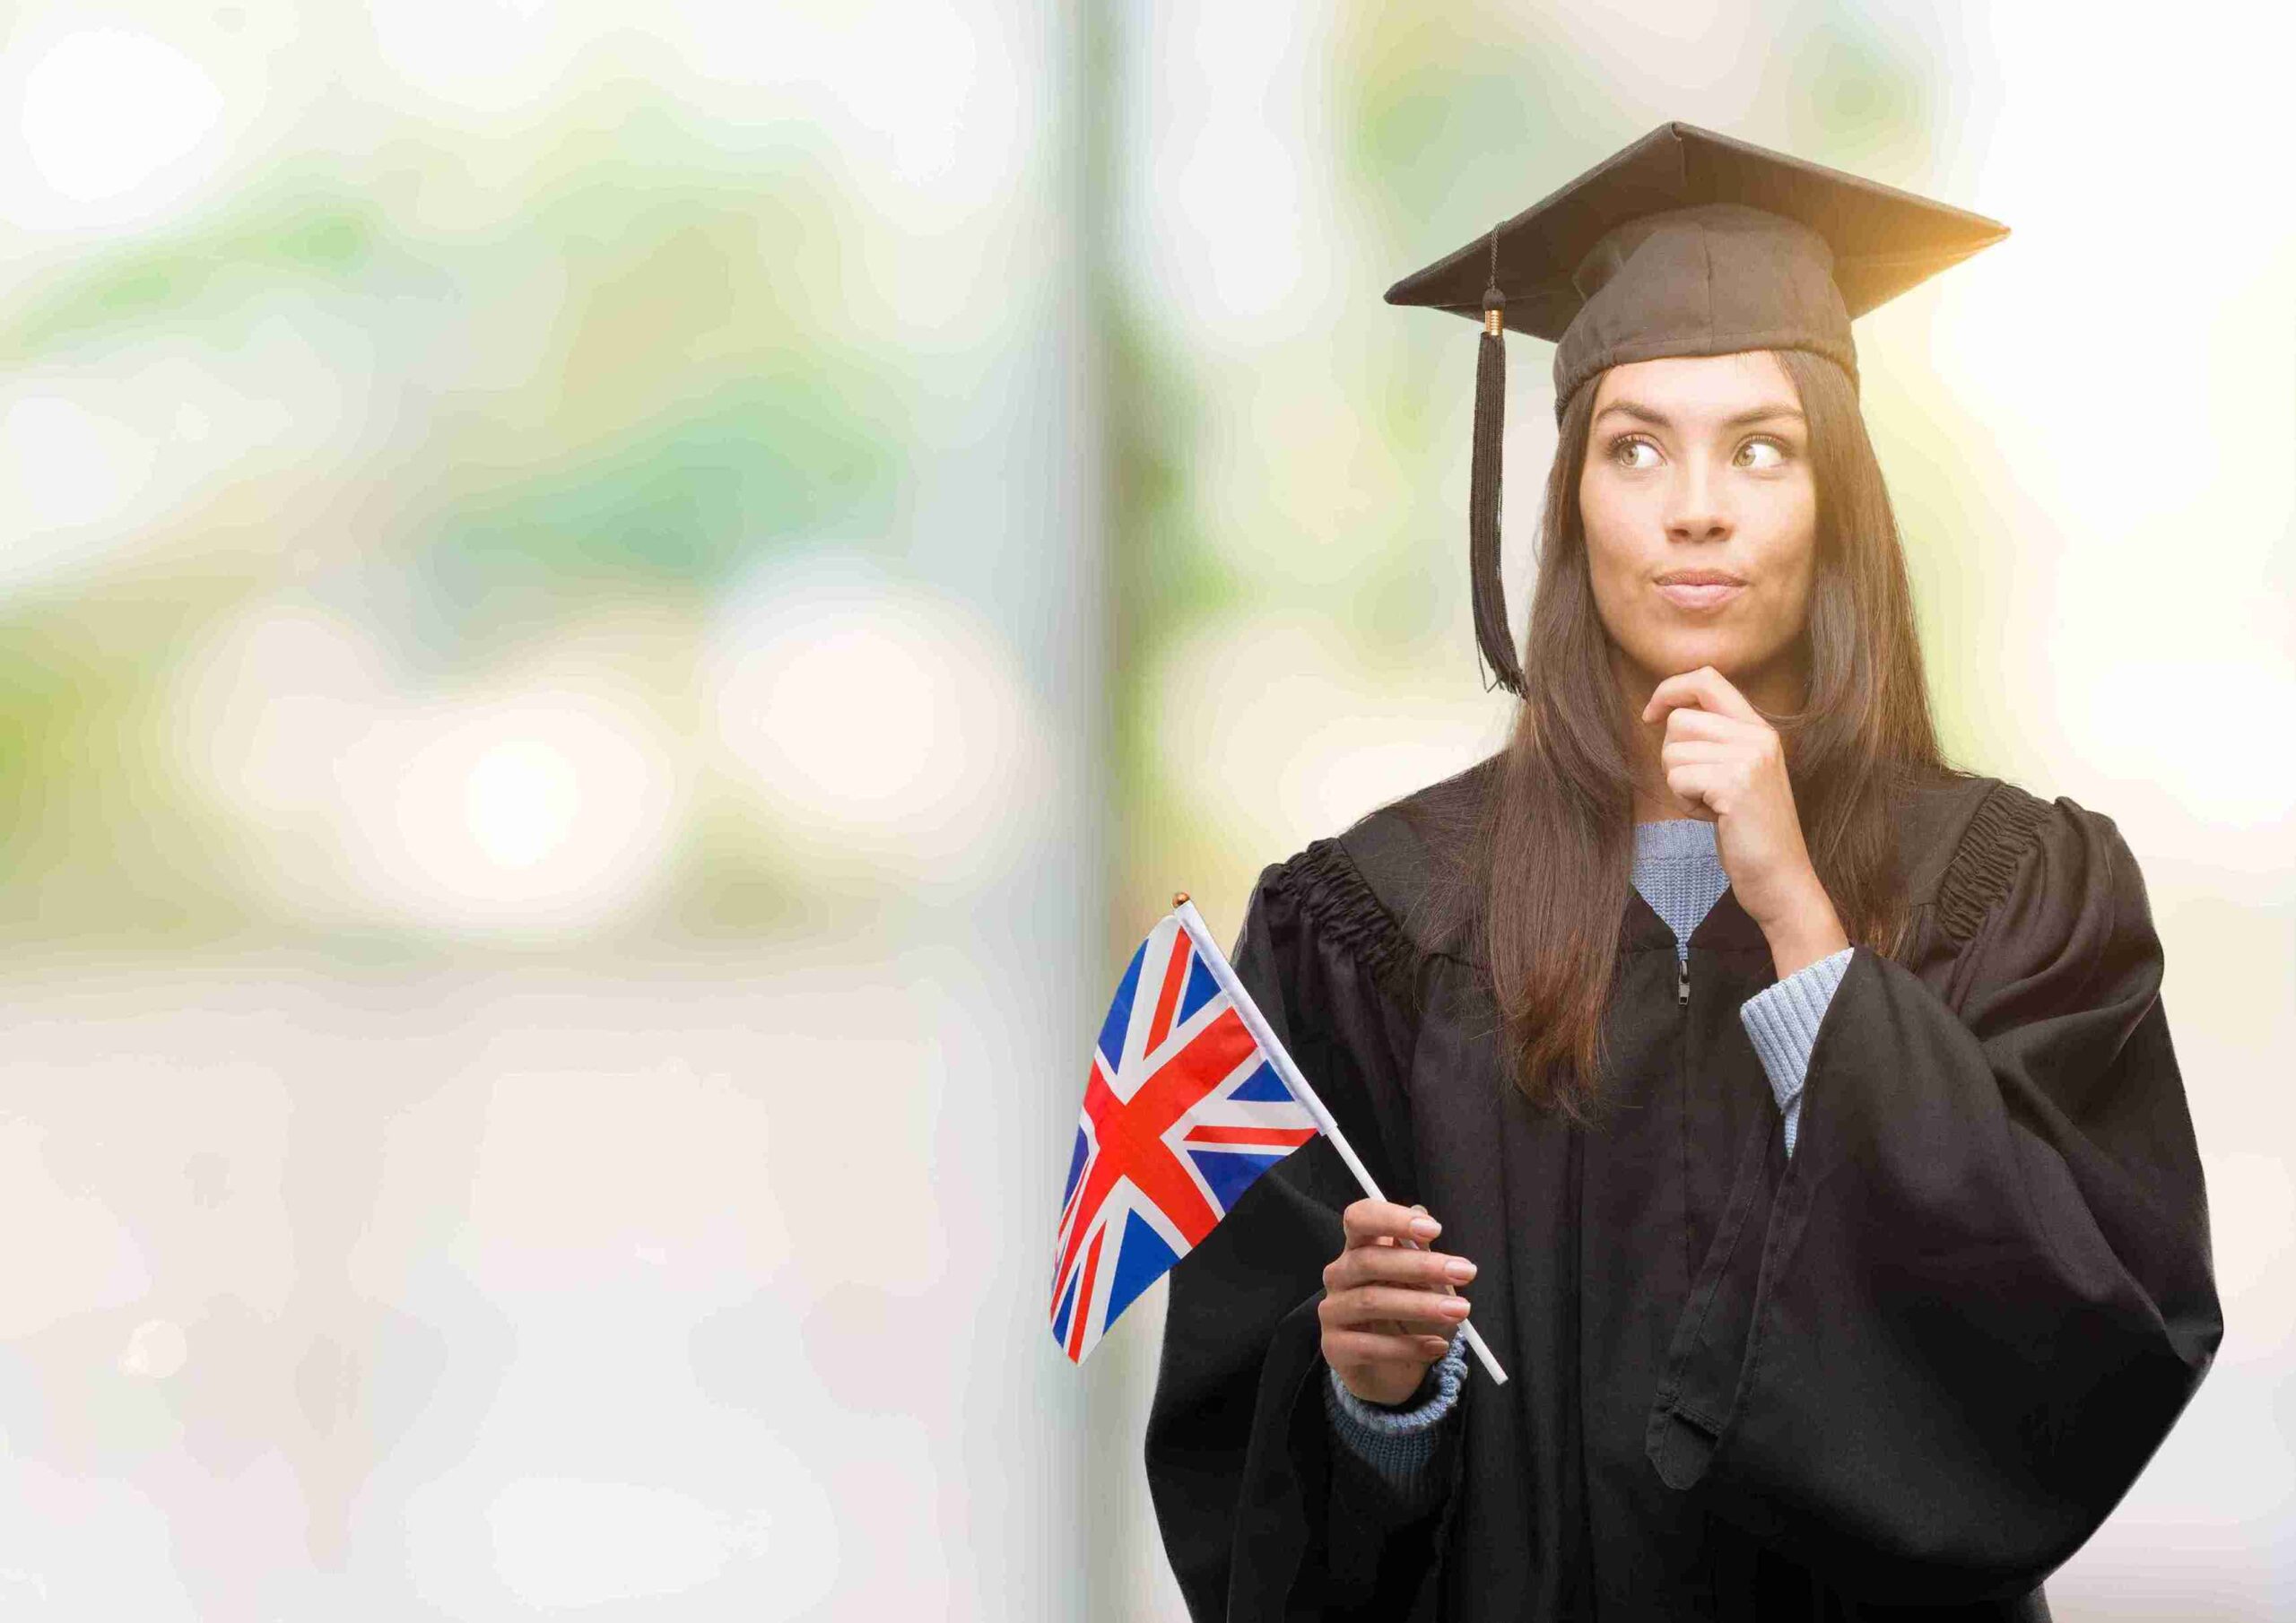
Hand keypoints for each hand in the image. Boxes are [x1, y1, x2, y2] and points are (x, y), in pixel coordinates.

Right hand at [1319, 1199, 1473, 1405]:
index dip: (1392, 1218)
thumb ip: (1420, 1253)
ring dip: (1420, 1305)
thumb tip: (1423, 1217)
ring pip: (1370, 1301)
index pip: (1360, 1219)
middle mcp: (1339, 1275)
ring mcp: (1333, 1311)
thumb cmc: (1406, 1317)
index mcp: (1358, 1249)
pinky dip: (1408, 1346)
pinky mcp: (1334, 1347)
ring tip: (1459, 1311)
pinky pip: (1369, 1345)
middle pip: (1369, 1260)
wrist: (1389, 1371)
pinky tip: (1437, 1346)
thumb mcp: (1421, 1284)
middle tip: (1464, 1273)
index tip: (1434, 1229)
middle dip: (1420, 1265)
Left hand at [1638, 666, 1846, 968]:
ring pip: (1673, 750)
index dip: (1669, 690)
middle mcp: (1758, 735)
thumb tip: (1667, 713)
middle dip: (1673, 757)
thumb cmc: (1748, 832)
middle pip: (1679, 720)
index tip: (1650, 715)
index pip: (1707, 678)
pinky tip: (1712, 817)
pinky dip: (1685, 802)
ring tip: (1711, 805)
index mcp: (1759, 729)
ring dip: (1679, 784)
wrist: (1781, 878)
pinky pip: (1677, 777)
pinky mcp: (1736, 783)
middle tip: (1701, 789)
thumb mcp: (1737, 774)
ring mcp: (1750, 757)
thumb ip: (1715, 741)